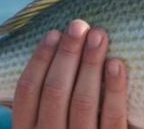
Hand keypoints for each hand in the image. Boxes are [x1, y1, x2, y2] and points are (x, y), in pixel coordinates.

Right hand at [13, 19, 128, 128]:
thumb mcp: (49, 126)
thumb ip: (46, 104)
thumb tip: (49, 53)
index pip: (26, 93)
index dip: (38, 60)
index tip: (52, 33)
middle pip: (54, 92)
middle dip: (67, 54)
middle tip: (79, 24)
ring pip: (82, 102)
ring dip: (90, 64)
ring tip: (99, 35)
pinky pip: (113, 118)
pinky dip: (115, 89)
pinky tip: (117, 64)